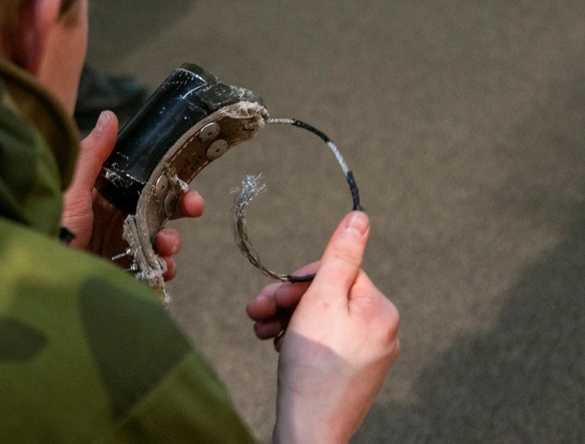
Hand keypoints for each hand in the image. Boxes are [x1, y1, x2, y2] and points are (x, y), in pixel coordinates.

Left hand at [62, 110, 202, 279]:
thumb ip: (92, 155)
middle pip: (158, 208)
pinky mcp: (121, 271)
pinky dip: (163, 268)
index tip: (186, 177)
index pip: (143, 180)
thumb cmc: (50, 227)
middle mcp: (112, 217)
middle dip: (181, 206)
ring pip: (159, 238)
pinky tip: (162, 268)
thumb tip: (109, 116)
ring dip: (171, 241)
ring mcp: (118, 245)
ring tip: (167, 247)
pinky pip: (151, 268)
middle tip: (195, 207)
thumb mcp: (71, 188)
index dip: (168, 178)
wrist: (42, 275)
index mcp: (102, 194)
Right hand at [247, 212, 399, 443]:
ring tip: (260, 332)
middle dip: (287, 301)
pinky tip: (275, 347)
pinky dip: (296, 340)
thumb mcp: (322, 300)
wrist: (310, 430)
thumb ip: (339, 256)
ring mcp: (368, 356)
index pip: (337, 272)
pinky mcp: (351, 375)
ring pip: (320, 319)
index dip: (299, 282)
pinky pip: (322, 343)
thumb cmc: (314, 367)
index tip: (271, 297)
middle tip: (256, 312)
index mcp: (381, 310)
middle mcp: (381, 332)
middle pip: (327, 296)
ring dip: (285, 319)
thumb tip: (360, 215)